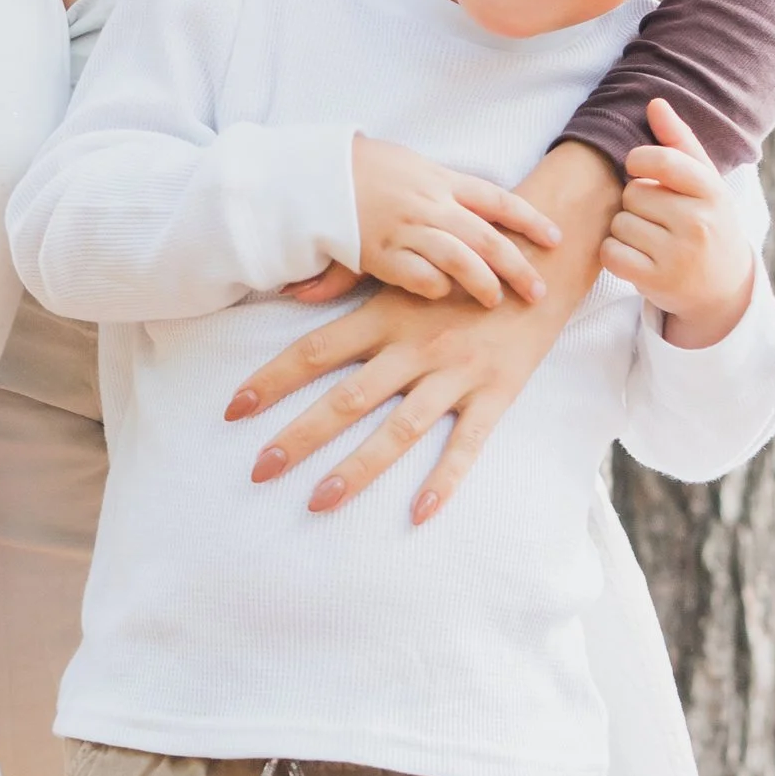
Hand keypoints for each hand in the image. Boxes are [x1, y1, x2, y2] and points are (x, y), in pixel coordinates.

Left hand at [227, 141, 620, 521]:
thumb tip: (293, 292)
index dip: (272, 379)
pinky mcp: (495, 394)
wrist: (541, 261)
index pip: (315, 351)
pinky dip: (445, 480)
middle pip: (347, 399)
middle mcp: (414, 347)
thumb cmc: (462, 267)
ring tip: (318, 503)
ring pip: (399, 430)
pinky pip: (467, 445)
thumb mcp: (405, 267)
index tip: (233, 410)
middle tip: (258, 471)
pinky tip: (419, 514)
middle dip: (298, 436)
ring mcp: (455, 374)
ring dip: (357, 469)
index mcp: (386, 316)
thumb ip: (349, 278)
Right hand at [351, 136, 561, 308]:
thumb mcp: (412, 166)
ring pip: (459, 260)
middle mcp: (430, 205)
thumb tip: (480, 211)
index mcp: (442, 180)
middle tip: (538, 290)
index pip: (499, 200)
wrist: (317, 173)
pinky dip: (435, 288)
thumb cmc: (365, 167)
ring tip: (496, 301)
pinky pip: (418, 276)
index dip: (531, 220)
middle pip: (487, 238)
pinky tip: (444, 296)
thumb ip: (445, 189)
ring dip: (483, 282)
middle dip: (518, 266)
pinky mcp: (381, 254)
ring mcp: (406, 230)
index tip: (556, 238)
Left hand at [602, 98, 756, 347]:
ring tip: (651, 237)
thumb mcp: (705, 182)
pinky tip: (636, 255)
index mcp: (712, 192)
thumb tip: (655, 103)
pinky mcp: (656, 282)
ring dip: (625, 228)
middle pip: (633, 193)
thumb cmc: (708, 222)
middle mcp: (698, 223)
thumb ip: (679, 141)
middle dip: (636, 201)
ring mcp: (678, 255)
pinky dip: (615, 253)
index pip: (662, 161)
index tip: (639, 167)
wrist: (724, 288)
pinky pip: (611, 252)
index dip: (639, 160)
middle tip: (657, 215)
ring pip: (620, 223)